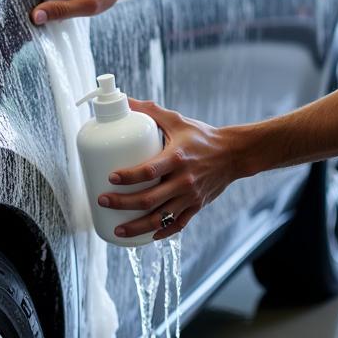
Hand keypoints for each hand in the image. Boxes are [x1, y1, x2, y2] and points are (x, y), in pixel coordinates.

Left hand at [98, 99, 234, 239]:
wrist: (234, 154)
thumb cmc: (201, 136)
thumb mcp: (176, 120)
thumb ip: (149, 111)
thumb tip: (124, 100)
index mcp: (177, 158)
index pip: (149, 170)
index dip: (128, 176)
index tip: (110, 178)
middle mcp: (184, 180)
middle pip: (149, 199)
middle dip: (123, 203)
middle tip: (103, 201)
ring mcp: (191, 196)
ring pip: (161, 218)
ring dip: (137, 227)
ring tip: (117, 229)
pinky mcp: (197, 206)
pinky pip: (177, 225)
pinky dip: (161, 232)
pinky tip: (145, 236)